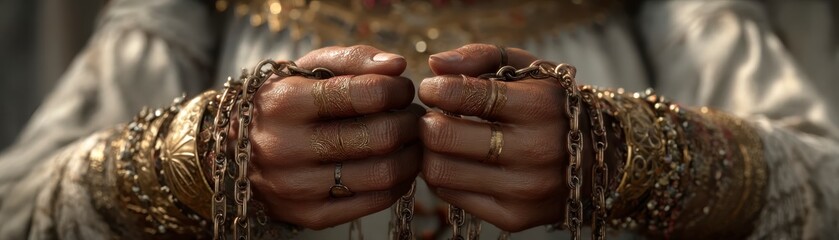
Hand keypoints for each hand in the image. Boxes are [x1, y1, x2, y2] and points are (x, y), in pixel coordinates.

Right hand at [244, 45, 422, 228]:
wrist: (237, 151)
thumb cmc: (284, 102)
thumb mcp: (306, 69)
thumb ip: (353, 59)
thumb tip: (397, 66)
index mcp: (284, 102)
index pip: (366, 94)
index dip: (396, 89)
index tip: (399, 89)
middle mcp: (286, 147)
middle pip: (380, 136)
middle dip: (409, 122)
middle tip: (410, 116)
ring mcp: (297, 187)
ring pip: (384, 173)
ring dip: (411, 154)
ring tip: (408, 140)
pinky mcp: (310, 216)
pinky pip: (375, 201)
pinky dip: (399, 182)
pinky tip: (396, 165)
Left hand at [419, 44, 593, 231]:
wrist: (597, 160)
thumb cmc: (550, 106)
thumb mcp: (528, 68)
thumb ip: (480, 56)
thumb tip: (435, 65)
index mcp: (538, 105)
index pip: (461, 93)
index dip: (435, 89)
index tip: (434, 89)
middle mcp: (535, 149)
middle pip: (442, 136)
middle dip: (428, 122)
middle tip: (435, 117)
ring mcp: (525, 188)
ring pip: (440, 170)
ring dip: (431, 152)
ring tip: (444, 141)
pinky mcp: (514, 216)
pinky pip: (450, 196)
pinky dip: (445, 177)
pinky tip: (459, 164)